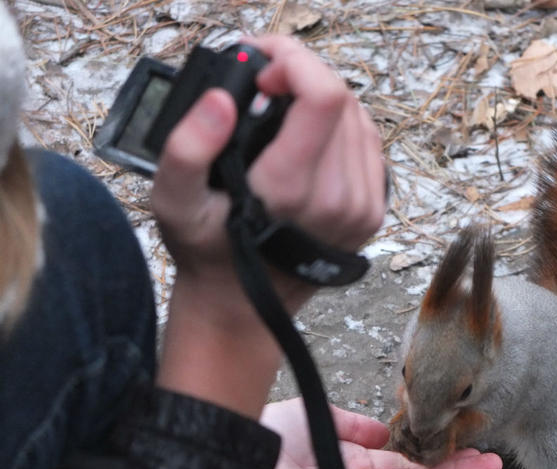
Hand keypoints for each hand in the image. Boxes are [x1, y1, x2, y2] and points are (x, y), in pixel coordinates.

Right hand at [150, 34, 385, 417]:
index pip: (325, 96)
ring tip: (284, 104)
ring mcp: (361, 208)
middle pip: (343, 100)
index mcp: (292, 189)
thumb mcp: (174, 202)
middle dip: (304, 75)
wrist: (243, 306)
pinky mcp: (371, 213)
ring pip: (359, 119)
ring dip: (323, 99)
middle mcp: (338, 199)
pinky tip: (311, 132)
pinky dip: (342, 126)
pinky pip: (369, 147)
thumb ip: (187, 147)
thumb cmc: (209, 253)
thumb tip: (222, 99)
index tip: (263, 68)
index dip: (296, 63)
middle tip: (266, 80)